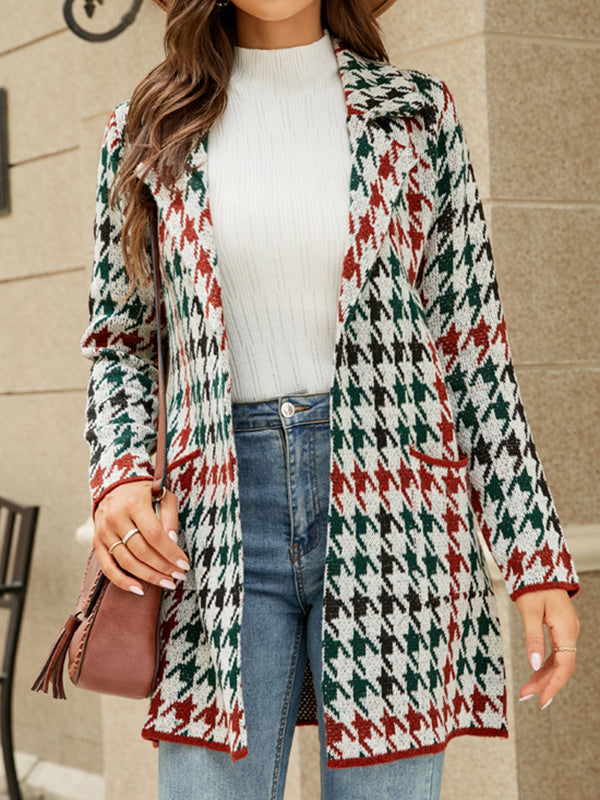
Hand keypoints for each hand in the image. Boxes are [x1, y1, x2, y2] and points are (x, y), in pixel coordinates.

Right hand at [93, 480, 189, 595]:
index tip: (184, 564)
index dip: (170, 552)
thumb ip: (169, 516)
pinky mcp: (97, 542)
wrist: (115, 487)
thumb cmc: (145, 493)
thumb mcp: (163, 495)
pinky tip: (139, 589)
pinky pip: (108, 567)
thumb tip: (172, 541)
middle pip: (141, 551)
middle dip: (163, 567)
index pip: (154, 534)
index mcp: (134, 503)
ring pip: (127, 561)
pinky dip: (122, 582)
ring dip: (148, 576)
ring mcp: (104, 531)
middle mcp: (116, 518)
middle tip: (179, 576)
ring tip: (167, 582)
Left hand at [515, 588, 579, 709]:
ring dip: (544, 675)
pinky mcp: (561, 628)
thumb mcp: (529, 612)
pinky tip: (535, 672)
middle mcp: (571, 632)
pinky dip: (546, 664)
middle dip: (546, 683)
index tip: (542, 701)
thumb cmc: (532, 586)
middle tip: (526, 696)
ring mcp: (568, 630)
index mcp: (566, 629)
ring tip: (527, 688)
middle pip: (562, 667)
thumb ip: (533, 638)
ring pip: (559, 661)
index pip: (564, 666)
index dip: (553, 685)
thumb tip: (533, 664)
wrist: (538, 568)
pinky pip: (557, 652)